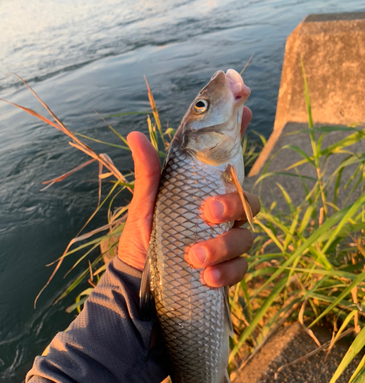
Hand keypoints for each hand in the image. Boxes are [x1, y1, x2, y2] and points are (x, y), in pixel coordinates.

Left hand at [118, 106, 259, 286]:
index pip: (228, 157)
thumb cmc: (142, 237)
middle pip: (247, 200)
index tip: (244, 101)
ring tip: (193, 256)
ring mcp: (227, 240)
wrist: (137, 280)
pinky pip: (241, 267)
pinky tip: (206, 277)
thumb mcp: (144, 205)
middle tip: (207, 212)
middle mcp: (221, 212)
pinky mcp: (227, 268)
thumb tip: (134, 135)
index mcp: (203, 191)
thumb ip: (148, 175)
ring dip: (222, 246)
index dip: (238, 129)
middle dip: (232, 204)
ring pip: (246, 236)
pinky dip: (226, 271)